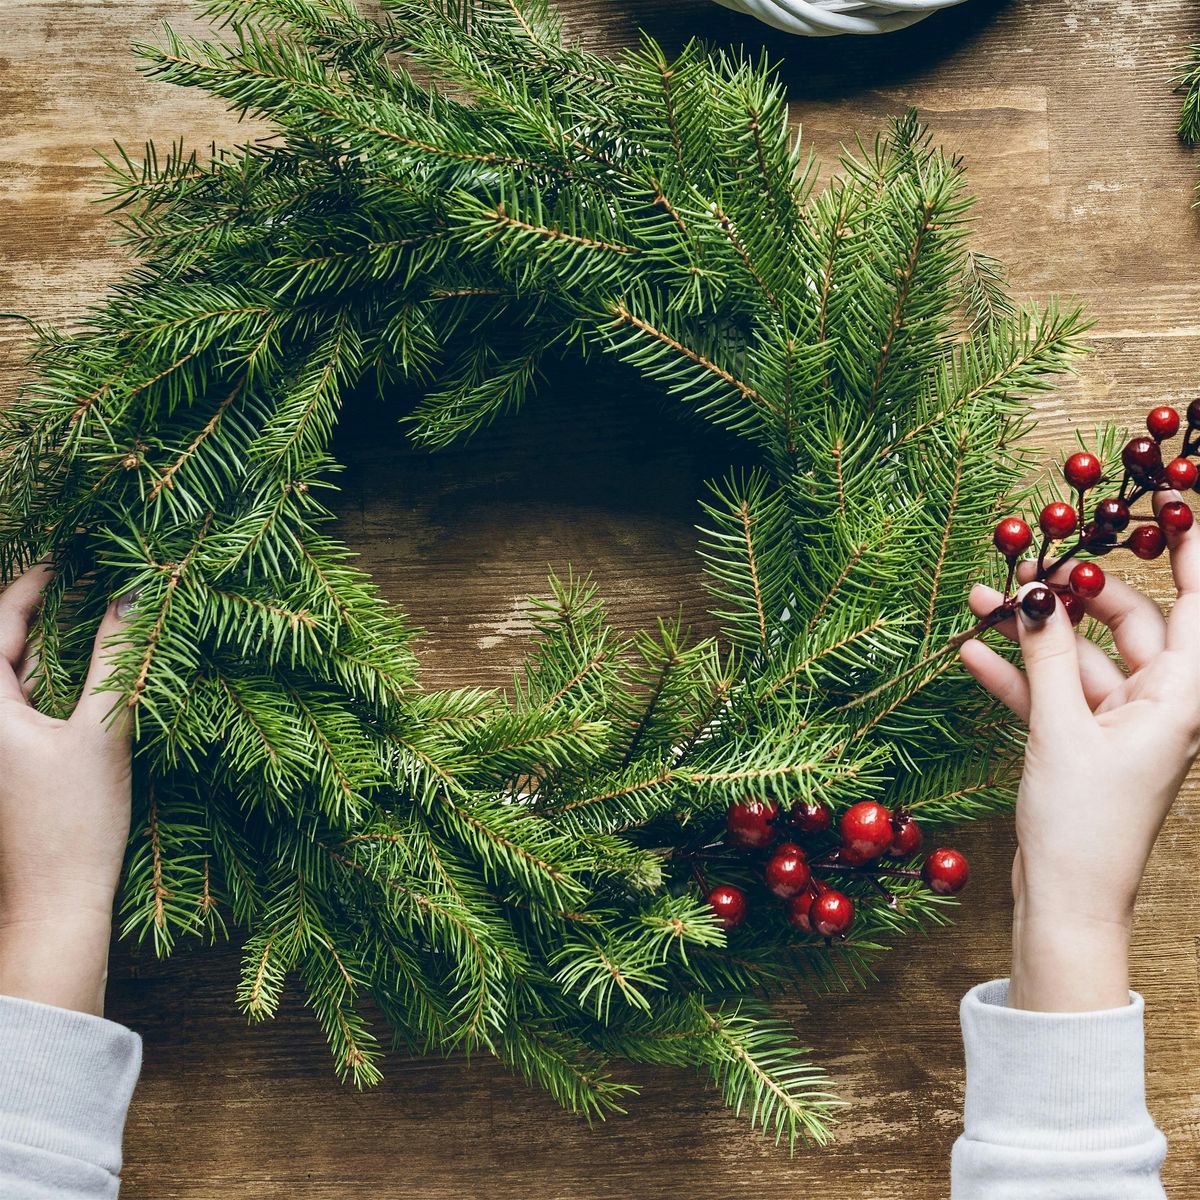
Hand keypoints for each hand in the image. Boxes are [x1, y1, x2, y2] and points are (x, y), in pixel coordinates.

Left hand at [0, 565, 132, 1016]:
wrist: (53, 906)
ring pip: (20, 674)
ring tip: (105, 614)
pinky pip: (30, 704)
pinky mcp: (14, 766)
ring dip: (59, 643)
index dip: (36, 581)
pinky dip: (61, 681)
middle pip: (6, 644)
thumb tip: (137, 596)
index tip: (74, 553)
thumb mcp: (102, 731)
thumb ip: (120, 659)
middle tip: (98, 578)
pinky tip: (99, 673)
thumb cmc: (72, 823)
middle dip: (49, 607)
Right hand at [959, 489, 1199, 1011]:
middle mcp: (1157, 703)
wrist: (1065, 900)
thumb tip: (1032, 593)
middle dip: (1076, 592)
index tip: (1173, 504)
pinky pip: (1050, 692)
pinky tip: (972, 651)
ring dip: (1032, 633)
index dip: (1190, 554)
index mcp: (1178, 699)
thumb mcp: (1060, 731)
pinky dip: (1015, 673)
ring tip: (981, 598)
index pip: (1197, 608)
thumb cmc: (1083, 823)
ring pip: (1079, 656)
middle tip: (1033, 559)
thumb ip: (1046, 656)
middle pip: (1129, 623)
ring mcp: (1117, 722)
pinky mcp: (1081, 742)